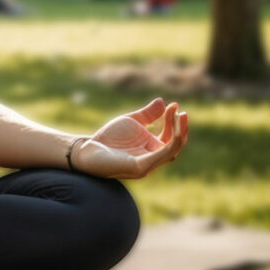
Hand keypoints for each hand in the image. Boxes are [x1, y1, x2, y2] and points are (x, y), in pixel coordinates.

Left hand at [72, 97, 188, 178]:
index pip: (170, 136)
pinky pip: (161, 156)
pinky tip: (173, 130)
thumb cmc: (109, 137)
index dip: (174, 121)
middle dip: (180, 128)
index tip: (174, 105)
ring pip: (172, 151)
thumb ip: (148, 114)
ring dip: (179, 134)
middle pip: (175, 145)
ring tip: (180, 117)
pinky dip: (171, 144)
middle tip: (181, 112)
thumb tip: (163, 101)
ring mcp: (148, 164)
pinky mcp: (141, 167)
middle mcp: (153, 158)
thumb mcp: (131, 121)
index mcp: (152, 148)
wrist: (87, 149)